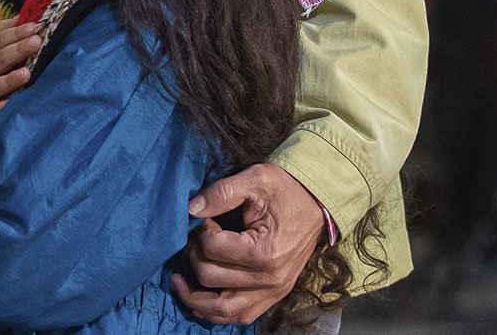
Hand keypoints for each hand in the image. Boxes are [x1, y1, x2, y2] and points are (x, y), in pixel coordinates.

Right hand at [0, 17, 42, 124]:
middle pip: (0, 59)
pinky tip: (17, 104)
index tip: (34, 26)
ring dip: (11, 79)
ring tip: (26, 73)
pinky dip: (5, 107)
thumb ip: (1, 35)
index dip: (16, 33)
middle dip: (18, 50)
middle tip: (37, 41)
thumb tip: (20, 16)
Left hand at [171, 163, 327, 324]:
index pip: (212, 248)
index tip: (204, 219)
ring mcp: (273, 291)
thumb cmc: (287, 190)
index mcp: (266, 252)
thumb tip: (191, 208)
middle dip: (193, 256)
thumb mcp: (255, 180)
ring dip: (195, 299)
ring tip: (178, 282)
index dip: (200, 231)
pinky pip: (241, 315)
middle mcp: (270, 279)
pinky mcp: (274, 295)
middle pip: (211, 277)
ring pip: (223, 309)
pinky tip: (199, 301)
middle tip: (192, 240)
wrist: (318, 203)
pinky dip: (218, 312)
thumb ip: (221, 193)